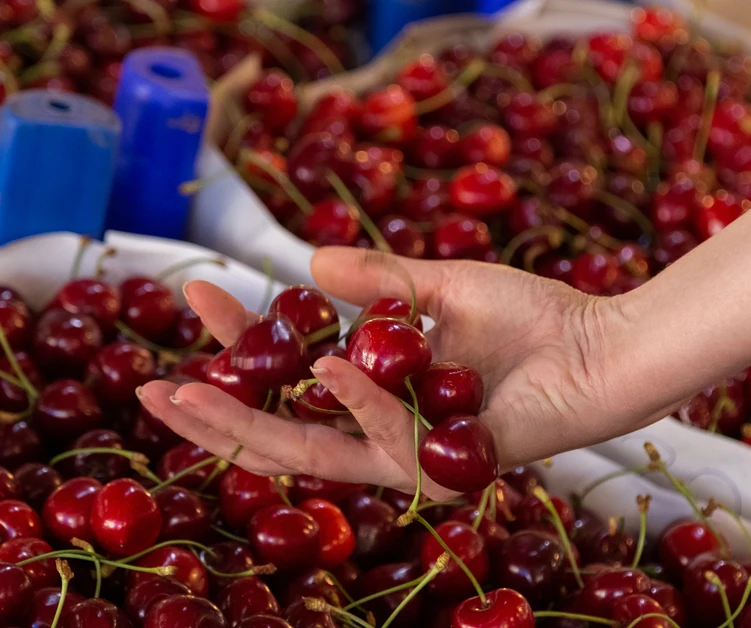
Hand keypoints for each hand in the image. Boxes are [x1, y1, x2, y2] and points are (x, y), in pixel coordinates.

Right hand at [138, 247, 641, 499]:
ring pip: (309, 454)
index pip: (285, 378)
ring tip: (186, 390)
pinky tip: (321, 362)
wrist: (602, 349)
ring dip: (245, 424)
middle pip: (278, 434)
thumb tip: (306, 264)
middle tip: (148, 387)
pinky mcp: (441, 466)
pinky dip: (354, 399)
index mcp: (373, 393)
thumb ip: (379, 280)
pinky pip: (383, 436)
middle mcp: (380, 432)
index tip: (196, 292)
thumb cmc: (532, 320)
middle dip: (210, 415)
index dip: (236, 344)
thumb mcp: (439, 287)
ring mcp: (408, 456)